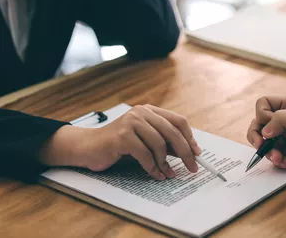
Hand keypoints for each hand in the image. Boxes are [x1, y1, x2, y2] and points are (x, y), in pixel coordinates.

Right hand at [39, 105, 201, 179]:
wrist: (89, 146)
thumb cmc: (119, 145)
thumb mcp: (145, 140)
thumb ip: (163, 142)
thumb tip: (189, 152)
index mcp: (149, 111)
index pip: (178, 121)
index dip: (190, 138)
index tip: (197, 153)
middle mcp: (141, 113)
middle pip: (172, 132)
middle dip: (185, 152)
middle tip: (193, 167)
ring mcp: (131, 122)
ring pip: (159, 144)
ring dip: (166, 163)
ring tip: (168, 174)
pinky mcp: (121, 136)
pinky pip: (145, 154)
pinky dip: (153, 168)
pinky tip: (156, 175)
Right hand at [247, 96, 285, 169]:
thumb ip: (283, 120)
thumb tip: (264, 132)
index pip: (263, 105)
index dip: (262, 115)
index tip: (270, 125)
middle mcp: (284, 120)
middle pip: (258, 124)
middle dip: (256, 136)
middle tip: (261, 146)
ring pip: (264, 142)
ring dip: (267, 151)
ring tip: (278, 158)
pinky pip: (274, 155)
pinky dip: (276, 159)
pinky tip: (285, 162)